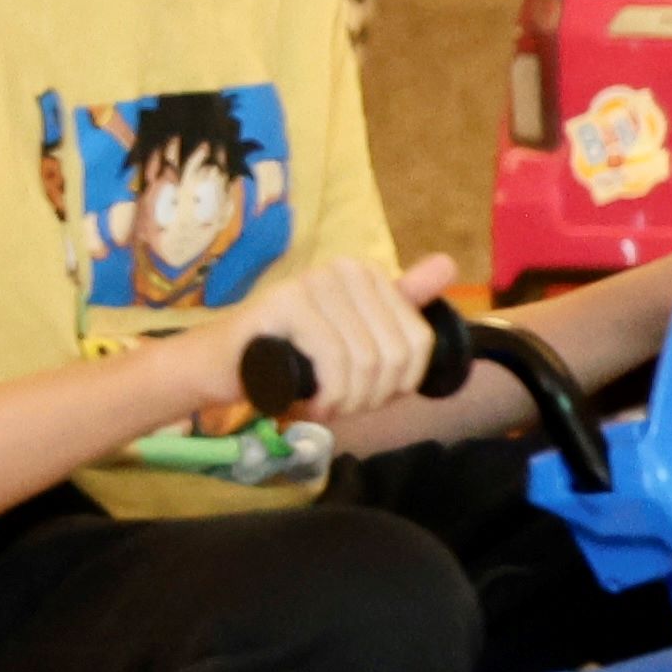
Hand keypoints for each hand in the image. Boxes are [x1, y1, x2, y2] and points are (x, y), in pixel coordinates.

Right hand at [203, 251, 456, 427]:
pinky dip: (328, 395)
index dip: (398, 384)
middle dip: (371, 397)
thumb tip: (448, 264)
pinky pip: (333, 359)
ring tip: (325, 407)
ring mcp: (314, 282)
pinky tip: (313, 404)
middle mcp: (346, 269)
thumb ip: (401, 303)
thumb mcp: (356, 338)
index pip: (418, 342)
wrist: (222, 365)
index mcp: (370, 275)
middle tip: (342, 407)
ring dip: (348, 401)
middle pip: (393, 354)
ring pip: (365, 361)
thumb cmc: (294, 358)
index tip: (369, 397)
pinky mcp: (286, 302)